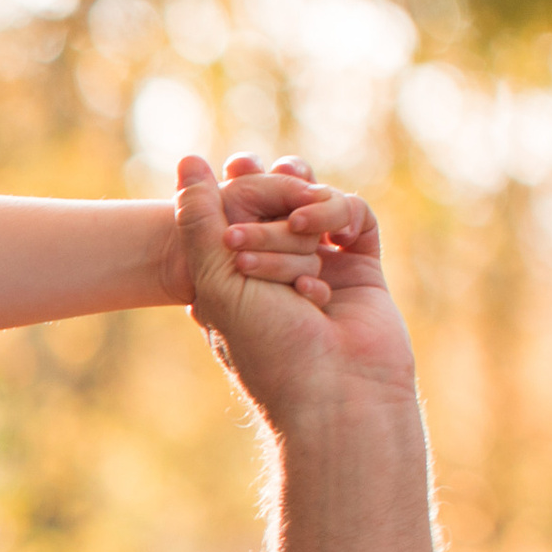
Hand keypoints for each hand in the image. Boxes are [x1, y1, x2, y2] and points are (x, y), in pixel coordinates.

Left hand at [175, 151, 409, 429]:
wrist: (334, 391)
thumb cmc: (266, 344)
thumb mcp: (215, 279)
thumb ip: (199, 218)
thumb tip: (189, 160)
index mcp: (228, 278)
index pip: (229, 209)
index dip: (236, 185)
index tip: (237, 167)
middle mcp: (273, 269)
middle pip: (271, 200)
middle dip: (265, 202)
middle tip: (256, 233)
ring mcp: (320, 266)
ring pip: (311, 205)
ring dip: (298, 220)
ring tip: (298, 239)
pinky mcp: (362, 268)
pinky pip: (355, 217)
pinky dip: (338, 216)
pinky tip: (324, 240)